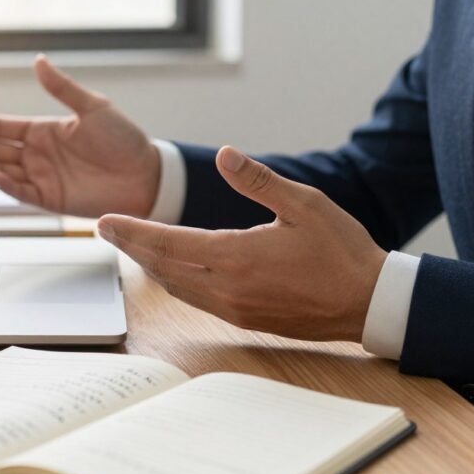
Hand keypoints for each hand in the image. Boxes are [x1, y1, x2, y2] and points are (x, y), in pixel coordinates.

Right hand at [0, 55, 159, 217]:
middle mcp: (38, 155)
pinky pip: (22, 192)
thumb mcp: (93, 107)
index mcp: (44, 131)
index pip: (3, 127)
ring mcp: (43, 178)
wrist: (146, 176)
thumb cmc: (124, 141)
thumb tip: (38, 61)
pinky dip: (6, 184)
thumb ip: (62, 88)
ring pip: (3, 170)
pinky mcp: (51, 200)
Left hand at [97, 147, 387, 342]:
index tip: (104, 221)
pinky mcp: (245, 319)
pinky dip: (174, 281)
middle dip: (130, 247)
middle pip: (162, 266)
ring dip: (149, 265)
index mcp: (237, 256)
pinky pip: (196, 299)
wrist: (369, 303)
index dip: (132, 231)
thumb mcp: (304, 203)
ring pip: (176, 286)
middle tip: (104, 229)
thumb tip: (224, 155)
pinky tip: (169, 270)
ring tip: (130, 246)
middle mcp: (227, 287)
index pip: (168, 242)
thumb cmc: (342, 250)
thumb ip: (258, 180)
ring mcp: (234, 308)